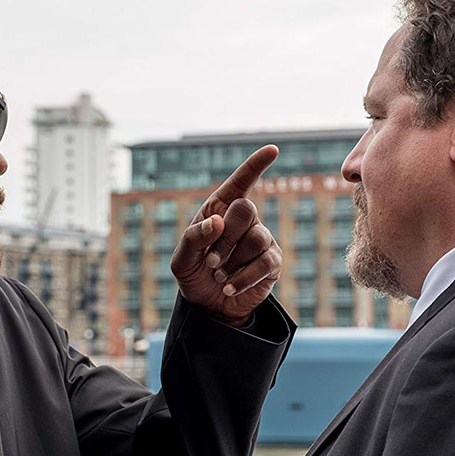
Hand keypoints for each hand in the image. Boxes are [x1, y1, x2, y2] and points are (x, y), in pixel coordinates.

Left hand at [170, 145, 281, 326]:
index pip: (240, 182)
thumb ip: (193, 237)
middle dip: (226, 238)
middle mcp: (243, 221)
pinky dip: (243, 277)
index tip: (272, 150)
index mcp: (219, 210)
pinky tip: (229, 286)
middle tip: (210, 261)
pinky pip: (264, 263)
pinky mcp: (271, 263)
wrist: (208, 306)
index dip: (255, 165)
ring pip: (256, 238)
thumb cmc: (194, 274)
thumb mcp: (182, 259)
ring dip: (232, 261)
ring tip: (219, 275)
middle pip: (246, 210)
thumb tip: (217, 221)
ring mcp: (261, 240)